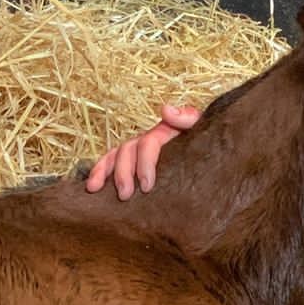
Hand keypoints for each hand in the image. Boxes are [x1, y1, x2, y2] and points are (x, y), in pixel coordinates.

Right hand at [85, 103, 201, 198]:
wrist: (212, 156)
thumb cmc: (204, 143)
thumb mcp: (200, 127)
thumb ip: (187, 118)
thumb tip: (165, 109)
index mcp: (163, 132)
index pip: (148, 143)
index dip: (144, 163)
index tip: (146, 185)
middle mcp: (147, 140)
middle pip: (127, 150)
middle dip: (123, 173)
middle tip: (126, 195)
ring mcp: (138, 151)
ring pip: (114, 156)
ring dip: (104, 171)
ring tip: (96, 189)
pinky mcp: (133, 164)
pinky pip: (110, 164)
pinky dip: (98, 171)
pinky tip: (91, 186)